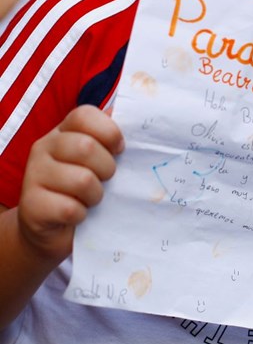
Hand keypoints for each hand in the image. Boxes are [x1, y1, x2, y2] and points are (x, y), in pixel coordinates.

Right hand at [17, 105, 123, 262]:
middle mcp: (43, 148)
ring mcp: (33, 176)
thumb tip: (131, 114)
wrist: (52, 229)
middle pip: (86, 147)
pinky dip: (82, 215)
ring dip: (96, 195)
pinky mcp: (31, 206)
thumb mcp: (98, 158)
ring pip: (81, 180)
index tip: (119, 150)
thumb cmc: (83, 188)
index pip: (84, 115)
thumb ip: (110, 136)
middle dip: (107, 168)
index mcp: (63, 131)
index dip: (109, 132)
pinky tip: (77, 214)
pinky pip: (70, 208)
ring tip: (90, 198)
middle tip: (105, 180)